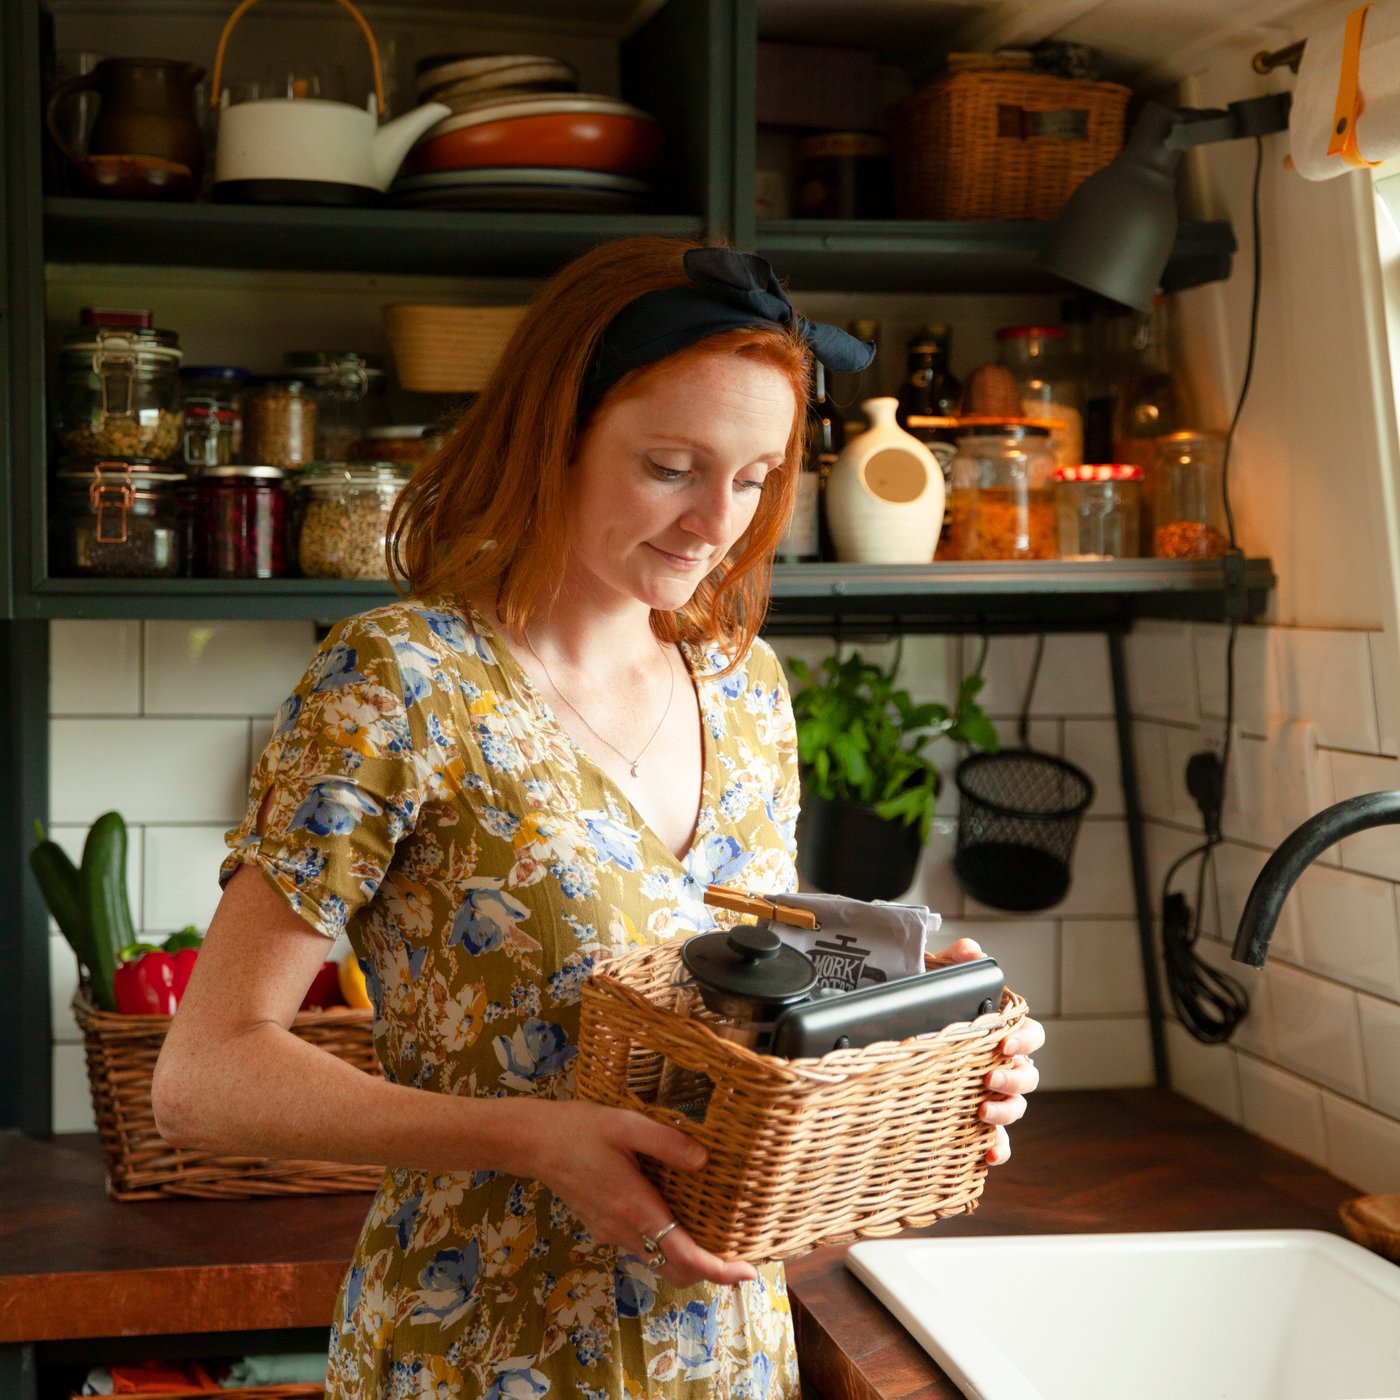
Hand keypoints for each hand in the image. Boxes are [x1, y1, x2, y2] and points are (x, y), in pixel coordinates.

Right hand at [527, 1100, 757, 1288]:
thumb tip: (705, 1160)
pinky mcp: (604, 1228)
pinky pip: (643, 1249)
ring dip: (689, 1261)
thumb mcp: (627, 1125)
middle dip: (710, 1271)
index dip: (719, 1270)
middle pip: (675, 1270)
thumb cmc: (581, 1129)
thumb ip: (667, 1142)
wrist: (533, 1142)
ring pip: (658, 1263)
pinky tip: (678, 1220)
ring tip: (717, 1238)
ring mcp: (612, 1233)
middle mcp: (625, 1230)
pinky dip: (667, 1248)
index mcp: (635, 1208)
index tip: (748, 1272)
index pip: (684, 1256)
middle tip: (740, 1256)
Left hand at [932, 936, 1044, 1165]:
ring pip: (1015, 1107)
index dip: (1024, 1039)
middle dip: (1014, 1078)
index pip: (1028, 1034)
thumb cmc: (917, 1008)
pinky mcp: (972, 1122)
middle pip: (1027, 1074)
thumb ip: (951, 962)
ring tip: (982, 1111)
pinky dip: (997, 1149)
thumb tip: (972, 950)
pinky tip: (986, 1155)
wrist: (882, 1038)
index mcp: (996, 1032)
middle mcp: (999, 1065)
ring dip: (1005, 1112)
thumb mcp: (929, 979)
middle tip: (988, 1078)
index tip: (1003, 1042)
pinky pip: (995, 1141)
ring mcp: (989, 1096)